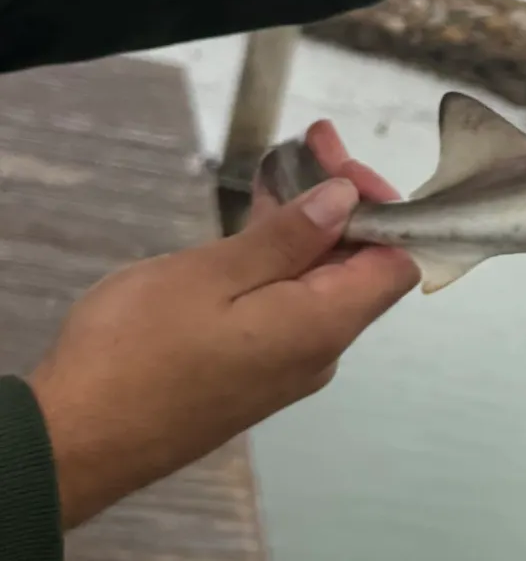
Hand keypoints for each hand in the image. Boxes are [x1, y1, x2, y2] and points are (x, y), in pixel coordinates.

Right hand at [26, 123, 413, 529]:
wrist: (70, 442)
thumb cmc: (135, 353)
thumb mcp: (212, 274)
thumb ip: (288, 236)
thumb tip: (347, 200)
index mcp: (322, 327)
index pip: (398, 261)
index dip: (384, 206)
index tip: (343, 167)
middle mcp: (317, 349)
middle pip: (359, 262)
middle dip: (343, 197)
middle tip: (313, 140)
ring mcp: (284, 360)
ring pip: (318, 276)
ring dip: (309, 218)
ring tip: (292, 156)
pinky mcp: (250, 364)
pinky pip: (285, 298)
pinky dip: (280, 251)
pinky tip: (262, 208)